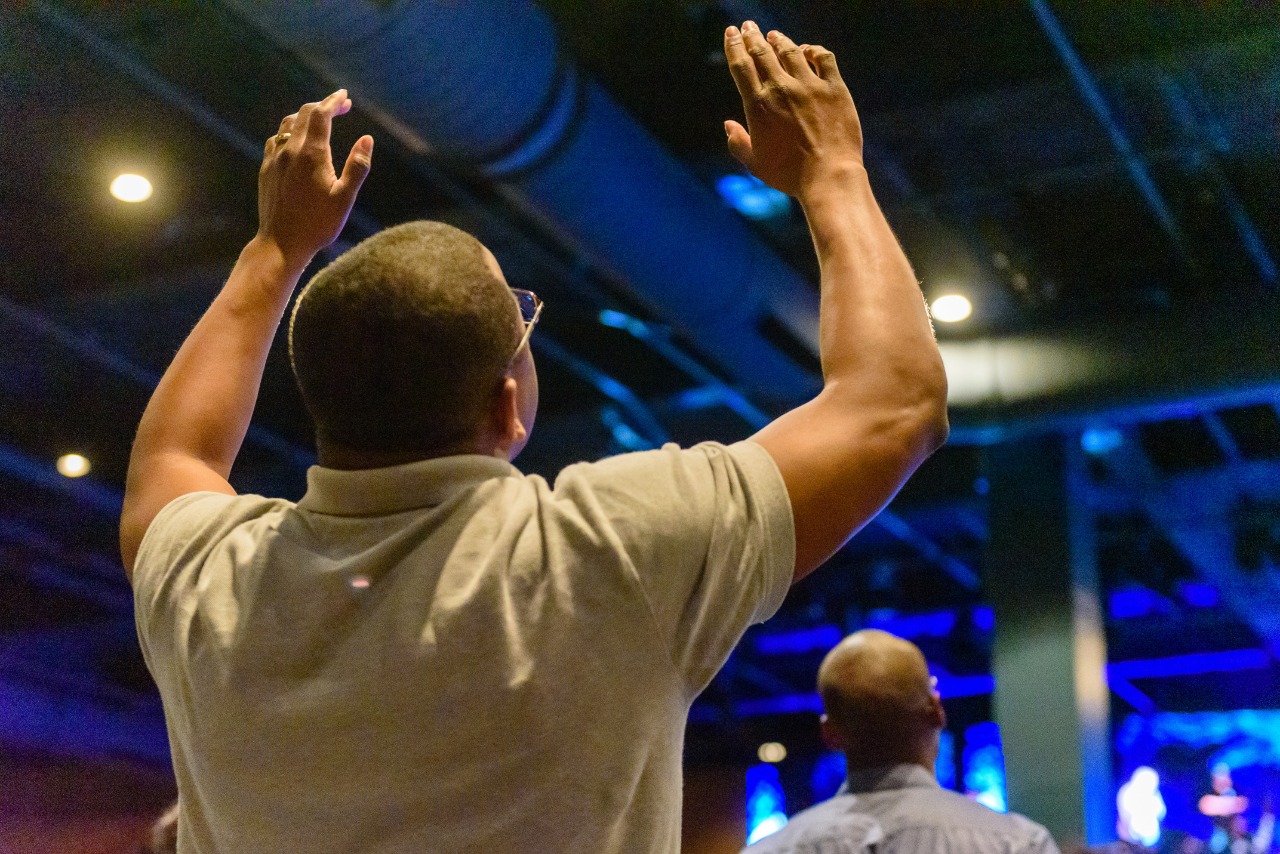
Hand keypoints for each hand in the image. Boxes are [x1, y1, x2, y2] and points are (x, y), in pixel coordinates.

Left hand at [257, 89, 372, 268]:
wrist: (281, 243)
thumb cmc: (317, 224)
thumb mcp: (345, 198)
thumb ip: (357, 167)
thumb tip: (367, 139)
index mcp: (311, 154)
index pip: (321, 115)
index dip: (333, 102)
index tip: (345, 97)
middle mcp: (290, 150)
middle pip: (304, 114)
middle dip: (323, 106)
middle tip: (340, 106)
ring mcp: (275, 159)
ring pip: (288, 124)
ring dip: (305, 116)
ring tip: (320, 119)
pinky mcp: (266, 169)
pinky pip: (276, 139)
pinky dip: (289, 131)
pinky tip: (295, 139)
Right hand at [723, 23, 862, 197]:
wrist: (828, 176)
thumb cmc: (789, 175)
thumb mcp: (755, 164)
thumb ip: (738, 143)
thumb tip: (728, 125)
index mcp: (758, 106)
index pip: (741, 66)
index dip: (734, 46)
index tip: (731, 33)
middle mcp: (781, 89)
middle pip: (762, 52)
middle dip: (752, 36)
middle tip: (748, 27)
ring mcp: (809, 86)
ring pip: (791, 51)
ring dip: (780, 40)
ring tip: (774, 35)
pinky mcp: (834, 88)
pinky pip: (823, 58)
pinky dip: (813, 50)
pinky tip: (808, 50)